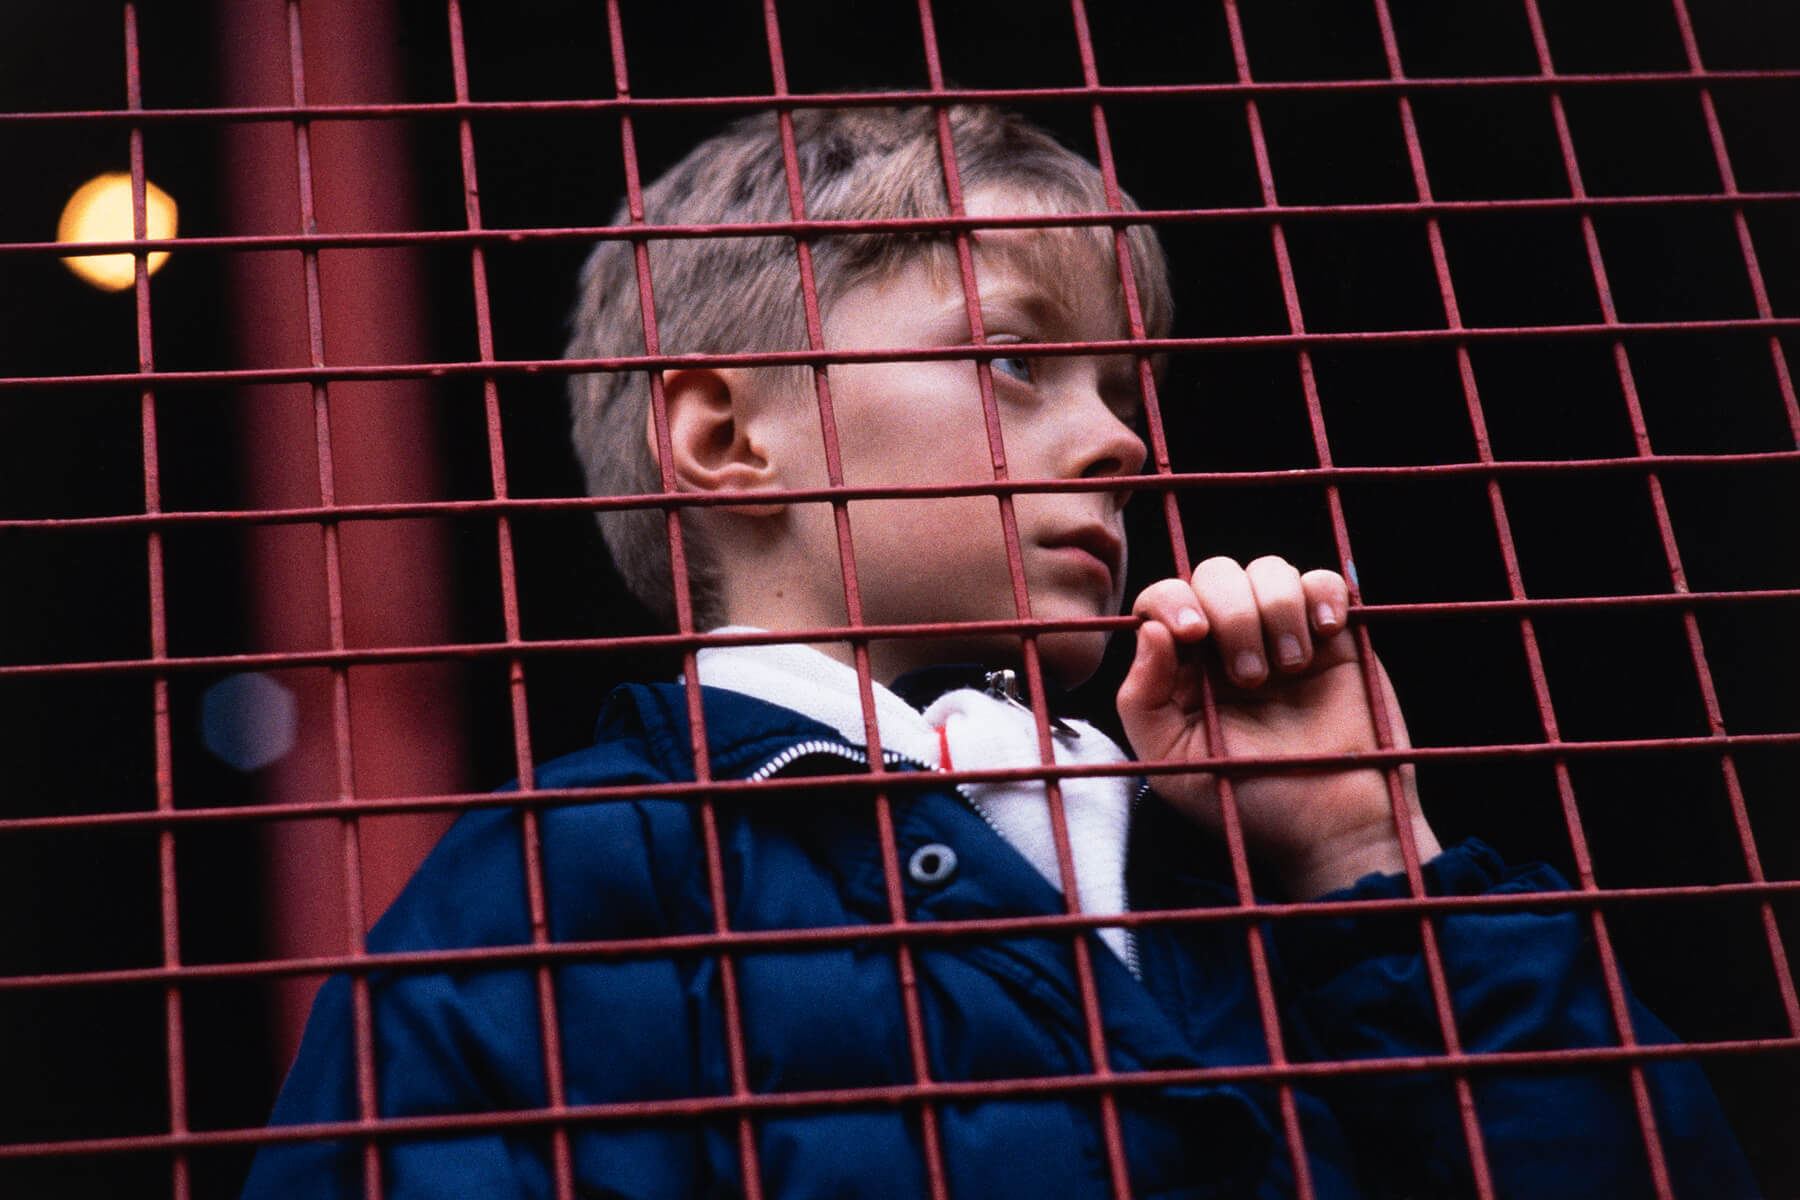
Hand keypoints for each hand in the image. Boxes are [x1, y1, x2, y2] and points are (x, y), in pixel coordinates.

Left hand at [1116, 555, 1440, 898]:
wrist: (1331, 828)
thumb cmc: (1247, 804)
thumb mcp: (1172, 762)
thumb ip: (1142, 698)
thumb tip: (1148, 629)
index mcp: (1183, 666)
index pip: (1162, 599)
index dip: (1172, 599)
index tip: (1192, 633)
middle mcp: (1229, 641)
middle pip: (1215, 574)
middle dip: (1230, 612)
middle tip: (1251, 676)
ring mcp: (1282, 634)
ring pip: (1268, 570)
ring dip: (1276, 608)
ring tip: (1289, 667)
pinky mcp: (1334, 638)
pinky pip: (1324, 581)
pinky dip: (1321, 595)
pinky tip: (1324, 633)